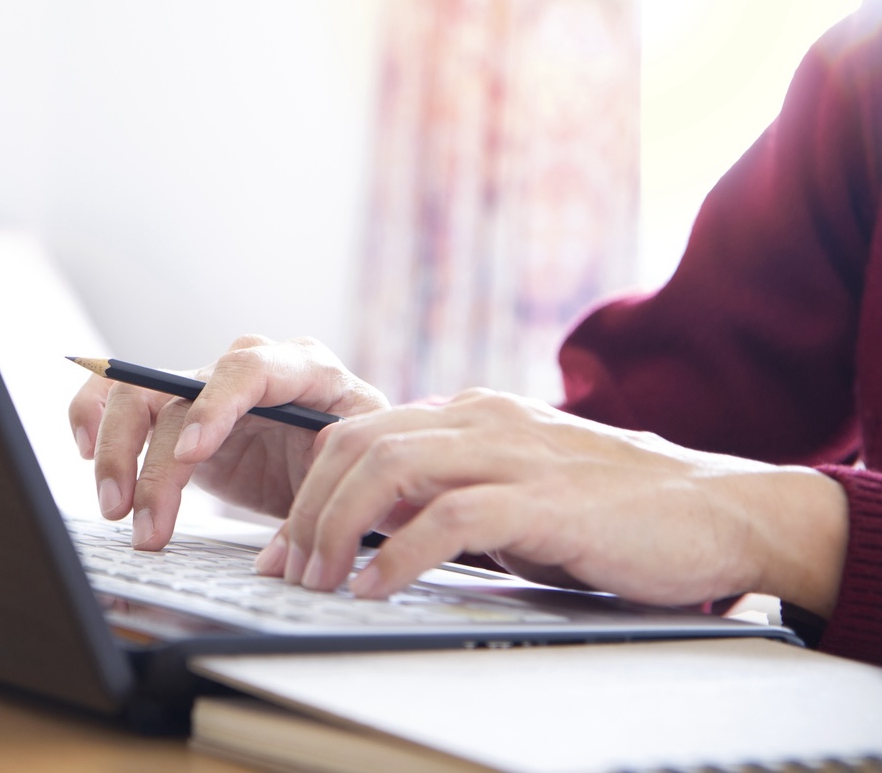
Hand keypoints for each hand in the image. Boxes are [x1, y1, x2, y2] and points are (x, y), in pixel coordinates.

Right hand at [68, 335, 388, 548]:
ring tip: (116, 509)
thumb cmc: (357, 460)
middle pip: (179, 387)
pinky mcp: (180, 413)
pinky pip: (124, 398)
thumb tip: (278, 555)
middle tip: (139, 518)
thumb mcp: (355, 477)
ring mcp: (210, 387)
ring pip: (141, 394)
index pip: (250, 369)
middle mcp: (250, 367)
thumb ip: (320, 502)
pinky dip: (94, 416)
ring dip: (117, 451)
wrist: (344, 464)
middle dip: (152, 457)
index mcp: (307, 369)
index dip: (215, 407)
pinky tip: (83, 450)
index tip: (191, 455)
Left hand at [256, 388, 848, 617]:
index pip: (362, 432)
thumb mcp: (513, 489)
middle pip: (358, 443)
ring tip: (319, 580)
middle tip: (286, 567)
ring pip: (389, 467)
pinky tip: (375, 587)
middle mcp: (482, 421)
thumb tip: (378, 529)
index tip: (286, 544)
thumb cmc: (611, 509)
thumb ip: (450, 493)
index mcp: (470, 415)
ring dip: (338, 528)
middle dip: (308, 507)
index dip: (310, 486)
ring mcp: (514, 454)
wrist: (715, 509)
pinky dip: (399, 553)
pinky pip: (450, 518)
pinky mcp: (547, 500)